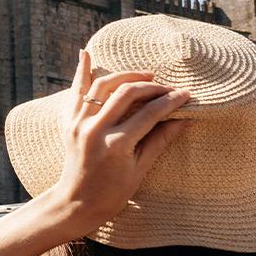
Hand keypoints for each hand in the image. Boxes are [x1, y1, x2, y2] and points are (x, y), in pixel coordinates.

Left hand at [46, 49, 189, 231]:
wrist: (76, 202)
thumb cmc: (113, 193)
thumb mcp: (141, 169)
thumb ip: (160, 140)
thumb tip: (186, 119)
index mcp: (115, 144)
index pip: (150, 113)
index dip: (171, 101)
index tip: (186, 95)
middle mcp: (94, 129)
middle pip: (127, 93)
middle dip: (152, 86)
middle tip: (168, 88)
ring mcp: (78, 123)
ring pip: (103, 85)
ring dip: (126, 76)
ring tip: (146, 77)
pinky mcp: (68, 121)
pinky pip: (76, 90)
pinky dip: (82, 71)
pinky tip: (86, 53)